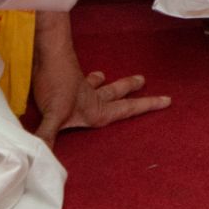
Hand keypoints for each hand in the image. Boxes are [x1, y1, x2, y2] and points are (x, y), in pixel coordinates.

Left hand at [31, 28, 169, 142]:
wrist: (48, 51)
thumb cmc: (55, 82)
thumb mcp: (52, 114)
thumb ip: (47, 136)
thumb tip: (41, 157)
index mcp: (96, 110)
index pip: (126, 110)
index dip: (147, 106)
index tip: (167, 100)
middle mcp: (92, 99)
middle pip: (116, 94)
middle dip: (131, 90)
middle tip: (144, 80)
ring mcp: (80, 87)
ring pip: (99, 85)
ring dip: (105, 82)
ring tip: (105, 76)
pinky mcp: (67, 79)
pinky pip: (79, 81)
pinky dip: (84, 80)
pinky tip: (82, 77)